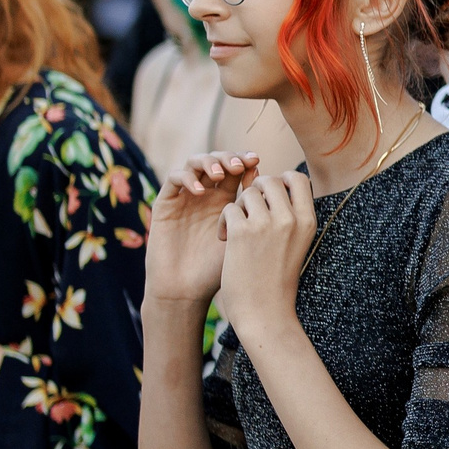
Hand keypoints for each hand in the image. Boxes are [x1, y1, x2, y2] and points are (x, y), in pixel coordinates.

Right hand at [145, 152, 259, 306]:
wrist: (187, 290)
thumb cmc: (221, 270)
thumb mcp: (246, 239)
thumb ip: (259, 215)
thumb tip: (282, 190)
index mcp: (228, 200)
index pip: (238, 169)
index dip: (247, 161)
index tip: (258, 162)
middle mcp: (206, 195)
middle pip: (218, 160)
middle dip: (231, 157)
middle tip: (241, 165)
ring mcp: (185, 198)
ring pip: (195, 163)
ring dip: (210, 162)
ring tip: (222, 174)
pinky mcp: (165, 204)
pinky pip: (174, 179)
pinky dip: (188, 178)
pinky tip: (200, 190)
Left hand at [216, 172, 317, 349]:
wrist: (264, 312)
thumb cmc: (277, 280)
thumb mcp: (296, 244)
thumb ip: (290, 217)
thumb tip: (272, 187)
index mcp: (308, 221)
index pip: (299, 178)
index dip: (282, 180)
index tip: (270, 197)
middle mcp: (291, 219)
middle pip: (271, 180)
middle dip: (256, 191)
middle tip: (249, 213)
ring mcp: (267, 224)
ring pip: (248, 193)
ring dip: (238, 207)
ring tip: (236, 229)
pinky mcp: (242, 233)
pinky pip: (230, 209)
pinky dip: (224, 222)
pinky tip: (226, 239)